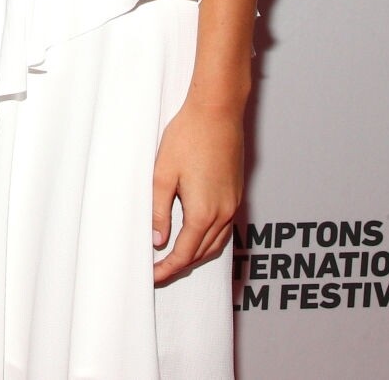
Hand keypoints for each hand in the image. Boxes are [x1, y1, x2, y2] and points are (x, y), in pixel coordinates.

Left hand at [151, 99, 243, 285]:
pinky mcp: (236, 193)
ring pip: (216, 243)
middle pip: (202, 253)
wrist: (218, 112)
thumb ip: (159, 210)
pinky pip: (225, 229)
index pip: (184, 254)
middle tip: (158, 271)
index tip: (152, 277)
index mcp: (204, 212)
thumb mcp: (162, 174)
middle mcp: (224, 213)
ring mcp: (233, 204)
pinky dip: (209, 240)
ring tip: (174, 258)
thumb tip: (158, 240)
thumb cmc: (188, 137)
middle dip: (180, 266)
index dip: (167, 269)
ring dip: (196, 255)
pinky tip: (196, 235)